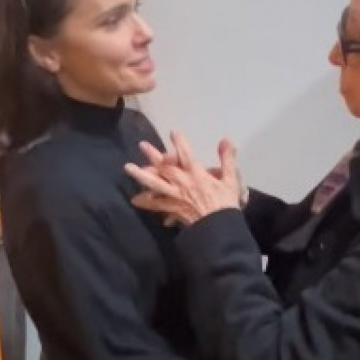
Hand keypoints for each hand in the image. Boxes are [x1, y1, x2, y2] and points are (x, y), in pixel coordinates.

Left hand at [125, 133, 243, 225]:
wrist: (218, 227)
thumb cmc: (225, 203)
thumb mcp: (231, 179)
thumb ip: (227, 158)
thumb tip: (225, 139)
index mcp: (197, 174)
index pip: (186, 154)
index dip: (179, 142)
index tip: (172, 132)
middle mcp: (182, 183)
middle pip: (164, 166)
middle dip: (153, 154)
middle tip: (142, 145)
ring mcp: (174, 195)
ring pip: (154, 183)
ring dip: (140, 175)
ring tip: (127, 167)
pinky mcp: (172, 208)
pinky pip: (156, 204)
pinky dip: (145, 202)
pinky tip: (134, 199)